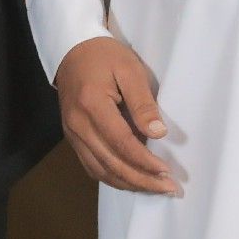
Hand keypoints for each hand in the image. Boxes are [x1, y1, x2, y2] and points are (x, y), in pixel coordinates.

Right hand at [54, 38, 180, 194]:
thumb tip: (158, 133)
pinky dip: (112, 178)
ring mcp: (72, 134)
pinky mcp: (73, 137)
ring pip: (100, 170)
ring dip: (128, 184)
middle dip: (141, 180)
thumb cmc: (104, 55)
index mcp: (92, 105)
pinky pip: (91, 166)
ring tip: (153, 188)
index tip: (166, 172)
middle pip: (110, 163)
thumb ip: (143, 103)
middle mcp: (78, 125)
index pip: (121, 143)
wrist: (72, 49)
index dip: (145, 161)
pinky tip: (131, 180)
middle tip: (167, 188)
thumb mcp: (129, 70)